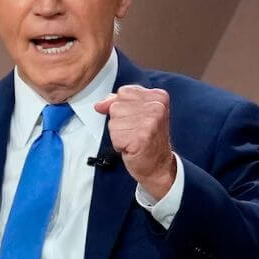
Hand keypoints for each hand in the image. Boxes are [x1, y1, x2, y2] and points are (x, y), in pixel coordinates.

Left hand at [94, 85, 175, 199]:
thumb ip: (121, 103)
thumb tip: (100, 104)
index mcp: (158, 97)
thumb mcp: (141, 114)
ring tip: (133, 138)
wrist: (159, 166)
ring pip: (113, 122)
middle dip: (120, 122)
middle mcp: (156, 107)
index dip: (122, 107)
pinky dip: (119, 144)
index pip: (124, 92)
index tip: (133, 119)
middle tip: (135, 131)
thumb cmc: (150, 140)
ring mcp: (149, 122)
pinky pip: (115, 136)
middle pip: (116, 106)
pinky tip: (131, 147)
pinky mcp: (141, 138)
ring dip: (119, 133)